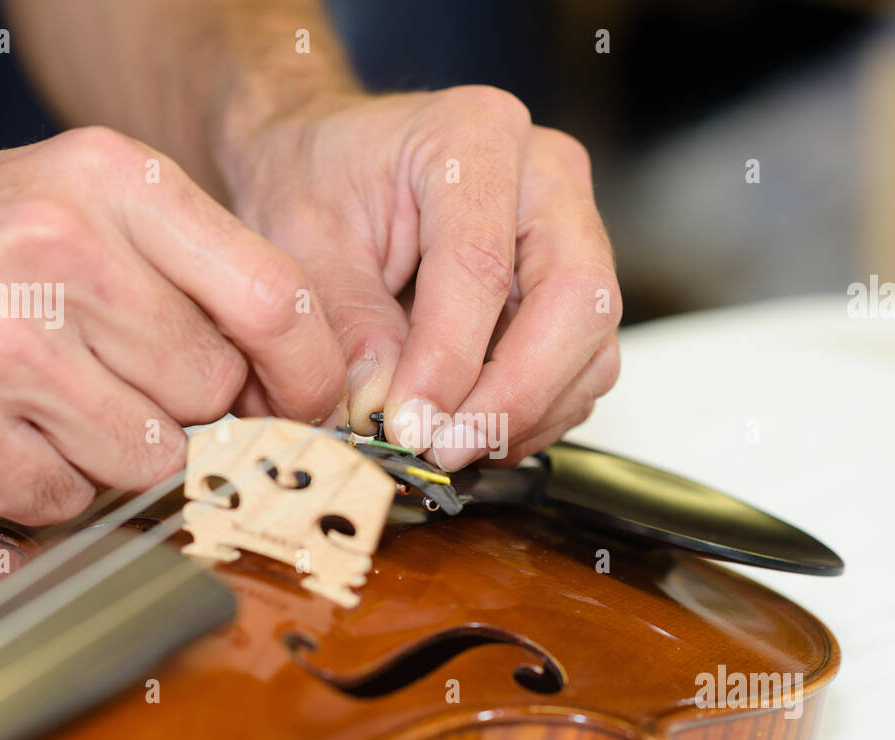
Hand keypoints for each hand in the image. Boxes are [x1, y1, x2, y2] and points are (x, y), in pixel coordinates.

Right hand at [0, 127, 345, 523]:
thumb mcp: (90, 209)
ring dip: (115, 448)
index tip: (307, 401)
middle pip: (213, 387)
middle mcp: (56, 251)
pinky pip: (74, 500)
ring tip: (47, 395)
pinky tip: (2, 428)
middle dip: (183, 402)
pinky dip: (49, 482)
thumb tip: (302, 384)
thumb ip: (198, 276)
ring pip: (153, 457)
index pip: (273, 295)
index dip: (308, 369)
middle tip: (110, 369)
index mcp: (111, 182)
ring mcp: (0, 346)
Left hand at [218, 86, 621, 469]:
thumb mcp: (303, 241)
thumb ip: (349, 323)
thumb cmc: (317, 178)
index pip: (482, 264)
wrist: (328, 160)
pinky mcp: (574, 286)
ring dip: (526, 414)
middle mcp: (546, 176)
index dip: (449, 360)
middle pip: (576, 300)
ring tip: (448, 444)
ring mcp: (573, 230)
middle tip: (444, 448)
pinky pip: (582, 366)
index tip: (409, 424)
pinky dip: (534, 413)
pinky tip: (472, 426)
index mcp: (473, 137)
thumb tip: (387, 405)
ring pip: (591, 344)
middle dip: (513, 395)